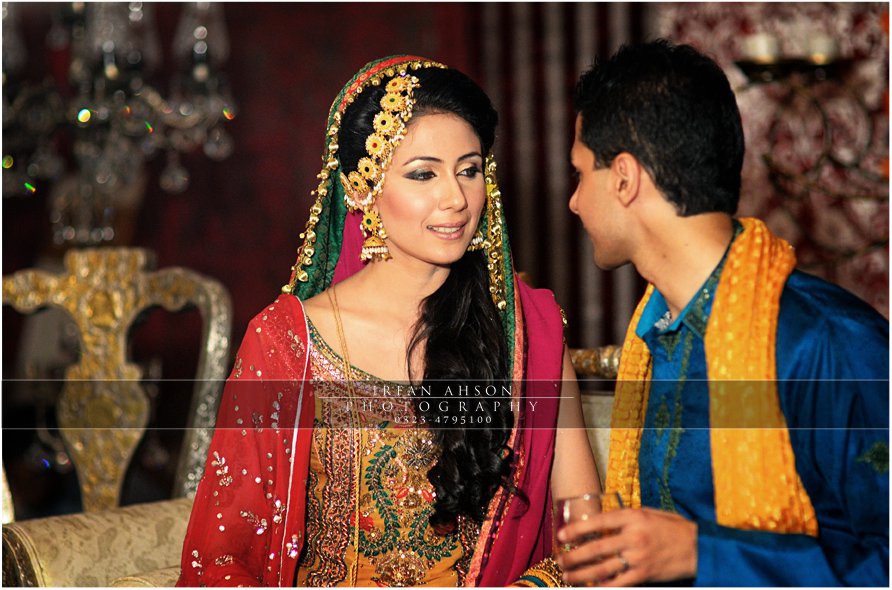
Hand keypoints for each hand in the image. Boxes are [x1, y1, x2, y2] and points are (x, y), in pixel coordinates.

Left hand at [554, 507, 697, 585]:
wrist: (698, 547)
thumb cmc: (672, 528)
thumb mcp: (649, 513)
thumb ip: (625, 517)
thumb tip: (600, 521)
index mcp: (634, 518)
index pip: (599, 522)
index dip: (577, 529)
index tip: (561, 535)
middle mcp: (634, 537)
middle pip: (596, 549)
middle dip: (574, 557)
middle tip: (559, 561)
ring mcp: (639, 558)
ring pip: (603, 569)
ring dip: (582, 574)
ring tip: (567, 577)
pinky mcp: (644, 574)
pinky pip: (618, 583)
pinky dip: (603, 586)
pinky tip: (591, 587)